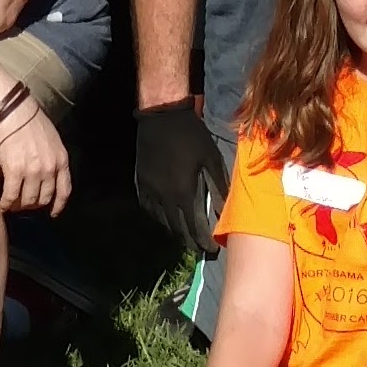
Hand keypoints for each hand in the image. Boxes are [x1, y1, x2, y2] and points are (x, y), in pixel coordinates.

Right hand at [0, 82, 72, 214]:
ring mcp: (33, 171)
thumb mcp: (50, 137)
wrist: (11, 108)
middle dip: (34, 204)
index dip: (58, 204)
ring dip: (18, 206)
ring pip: (27, 200)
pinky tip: (1, 204)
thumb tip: (44, 172)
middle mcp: (49, 167)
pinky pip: (11, 196)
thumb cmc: (28, 118)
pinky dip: (5, 203)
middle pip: (44, 198)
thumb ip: (51, 156)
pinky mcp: (15, 171)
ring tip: (11, 205)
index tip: (53, 212)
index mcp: (61, 159)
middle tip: (23, 204)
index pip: (64, 190)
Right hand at [134, 106, 228, 249]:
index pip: (195, 228)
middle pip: (177, 229)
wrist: (162, 116)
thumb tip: (226, 212)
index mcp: (184, 193)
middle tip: (199, 248)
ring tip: (184, 236)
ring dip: (174, 231)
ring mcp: (150, 190)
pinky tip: (164, 218)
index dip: (204, 242)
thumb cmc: (192, 135)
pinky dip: (157, 217)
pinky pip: (147, 207)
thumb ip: (219, 188)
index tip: (212, 251)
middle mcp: (164, 197)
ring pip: (161, 221)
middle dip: (189, 241)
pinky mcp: (141, 181)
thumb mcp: (211, 159)